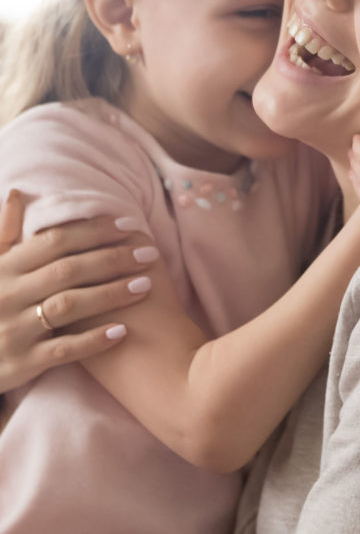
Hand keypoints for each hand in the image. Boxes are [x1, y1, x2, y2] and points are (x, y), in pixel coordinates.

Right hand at [0, 191, 156, 393]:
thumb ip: (3, 234)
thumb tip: (15, 193)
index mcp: (3, 268)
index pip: (55, 241)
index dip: (94, 231)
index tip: (127, 224)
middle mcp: (8, 296)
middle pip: (69, 270)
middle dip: (112, 259)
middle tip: (148, 253)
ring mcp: (13, 331)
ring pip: (69, 306)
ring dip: (110, 294)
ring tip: (144, 286)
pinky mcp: (20, 363)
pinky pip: (62, 350)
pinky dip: (93, 340)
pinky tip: (122, 331)